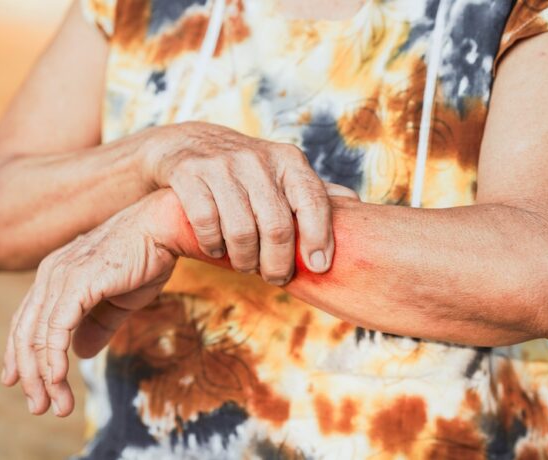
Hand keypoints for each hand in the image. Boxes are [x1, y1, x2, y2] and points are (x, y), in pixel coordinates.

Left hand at [0, 190, 182, 416]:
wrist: (163, 228)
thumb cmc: (146, 258)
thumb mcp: (119, 300)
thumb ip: (97, 325)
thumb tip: (80, 353)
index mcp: (56, 274)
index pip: (27, 320)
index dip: (20, 353)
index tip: (21, 382)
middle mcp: (50, 274)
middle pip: (25, 332)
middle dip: (30, 374)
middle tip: (39, 407)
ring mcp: (60, 277)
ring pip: (37, 336)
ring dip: (43, 376)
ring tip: (52, 405)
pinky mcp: (77, 283)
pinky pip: (56, 329)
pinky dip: (53, 358)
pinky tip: (57, 380)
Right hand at [143, 121, 336, 285]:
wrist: (190, 145)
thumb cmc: (247, 170)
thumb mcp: (282, 173)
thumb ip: (314, 193)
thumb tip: (357, 208)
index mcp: (288, 161)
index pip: (312, 201)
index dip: (319, 238)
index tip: (319, 267)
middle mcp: (257, 159)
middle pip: (277, 226)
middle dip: (278, 262)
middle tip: (276, 277)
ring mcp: (221, 165)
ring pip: (240, 230)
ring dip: (245, 260)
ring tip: (246, 266)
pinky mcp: (190, 175)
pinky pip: (207, 223)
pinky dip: (213, 246)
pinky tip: (217, 251)